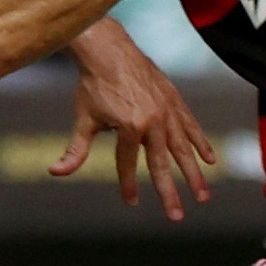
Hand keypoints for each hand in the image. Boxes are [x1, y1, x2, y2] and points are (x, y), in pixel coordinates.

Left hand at [53, 20, 216, 220]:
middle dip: (170, 193)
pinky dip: (200, 142)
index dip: (128, 185)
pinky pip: (191, 125)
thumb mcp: (84, 119)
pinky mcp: (174, 99)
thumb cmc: (93, 85)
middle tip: (176, 217)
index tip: (131, 202)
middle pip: (162, 164)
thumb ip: (75, 151)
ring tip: (202, 196)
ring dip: (193, 174)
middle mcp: (152, 120)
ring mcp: (166, 109)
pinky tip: (209, 160)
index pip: (128, 164)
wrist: (109, 49)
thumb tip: (55, 172)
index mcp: (129, 126)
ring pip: (183, 148)